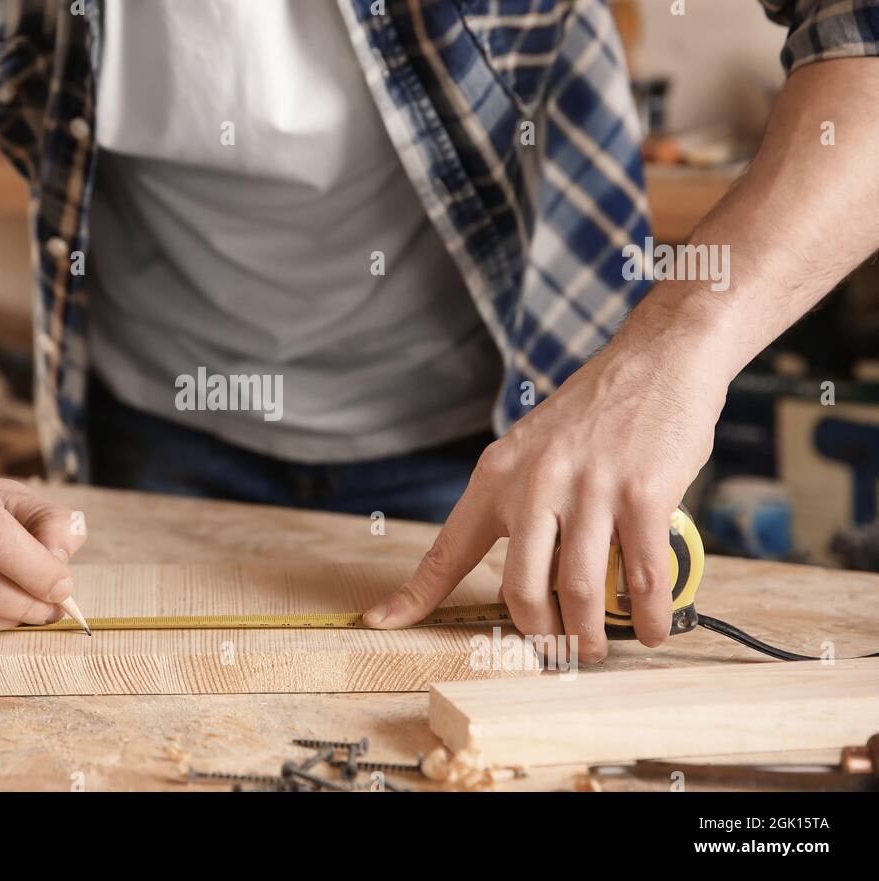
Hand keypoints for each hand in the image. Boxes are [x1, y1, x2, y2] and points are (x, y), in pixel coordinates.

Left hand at [363, 336, 724, 660]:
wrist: (656, 359)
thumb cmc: (595, 413)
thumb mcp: (533, 448)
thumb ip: (519, 501)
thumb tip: (525, 572)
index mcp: (497, 476)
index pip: (448, 548)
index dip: (415, 593)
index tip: (381, 622)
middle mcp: (535, 484)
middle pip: (521, 589)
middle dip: (539, 635)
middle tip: (555, 654)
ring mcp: (589, 489)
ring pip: (580, 590)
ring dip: (589, 635)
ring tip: (595, 650)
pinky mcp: (643, 495)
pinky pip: (641, 575)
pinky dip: (647, 613)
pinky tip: (649, 628)